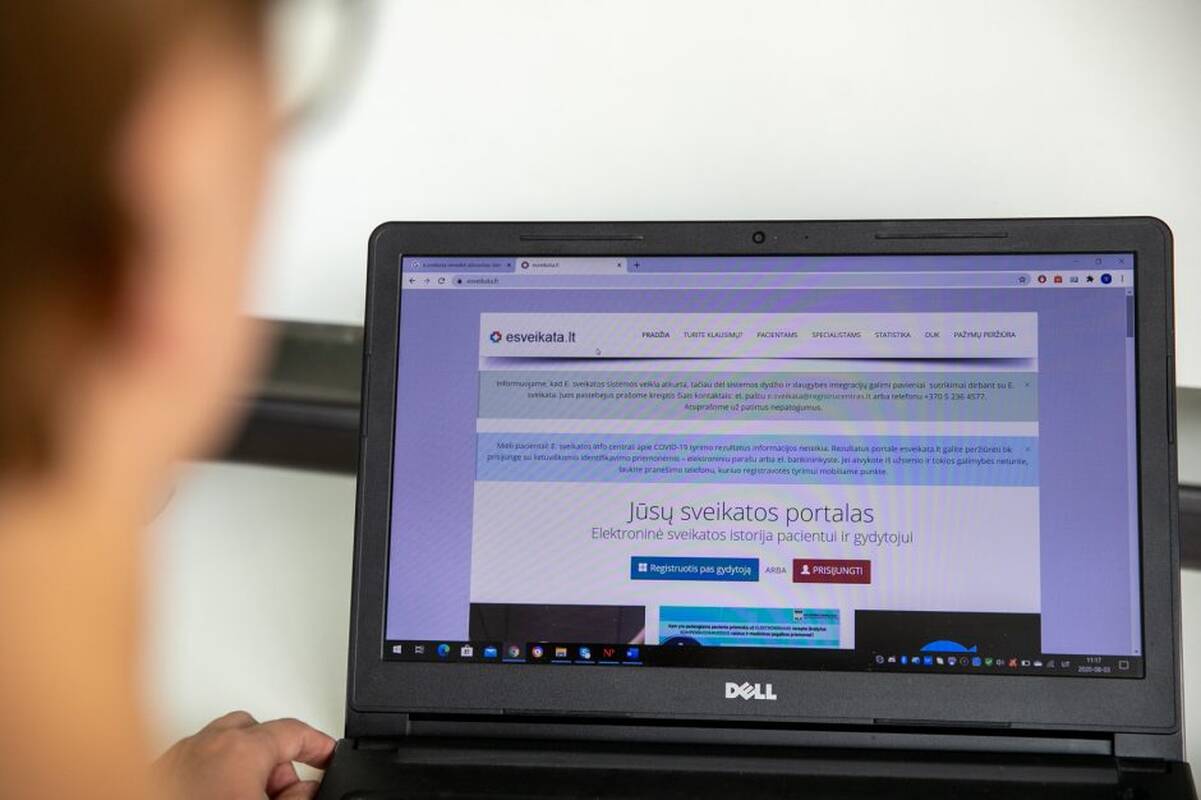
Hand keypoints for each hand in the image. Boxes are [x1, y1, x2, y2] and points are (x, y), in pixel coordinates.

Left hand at [155, 710, 335, 799]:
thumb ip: (298, 798)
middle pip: (255, 731)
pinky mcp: (156, 773)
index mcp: (241, 748)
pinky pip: (193, 761)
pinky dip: (210, 775)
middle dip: (273, 759)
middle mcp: (207, 743)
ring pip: (221, 745)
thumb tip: (306, 790)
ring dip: (240, 765)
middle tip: (281, 792)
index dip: (318, 745)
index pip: (295, 731)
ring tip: (246, 796)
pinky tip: (214, 797)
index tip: (328, 756)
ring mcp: (178, 757)